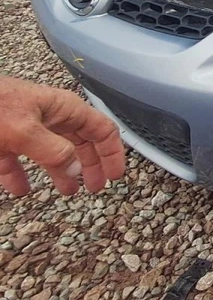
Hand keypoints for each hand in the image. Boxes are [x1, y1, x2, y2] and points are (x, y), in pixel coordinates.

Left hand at [0, 76, 124, 195]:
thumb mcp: (24, 130)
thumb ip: (54, 151)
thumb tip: (77, 170)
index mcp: (62, 108)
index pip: (101, 129)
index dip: (112, 153)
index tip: (115, 177)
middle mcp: (48, 116)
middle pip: (80, 141)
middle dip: (90, 164)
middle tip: (94, 188)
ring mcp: (24, 126)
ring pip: (52, 151)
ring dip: (61, 172)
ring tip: (66, 191)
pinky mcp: (2, 138)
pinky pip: (18, 160)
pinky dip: (22, 175)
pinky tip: (20, 189)